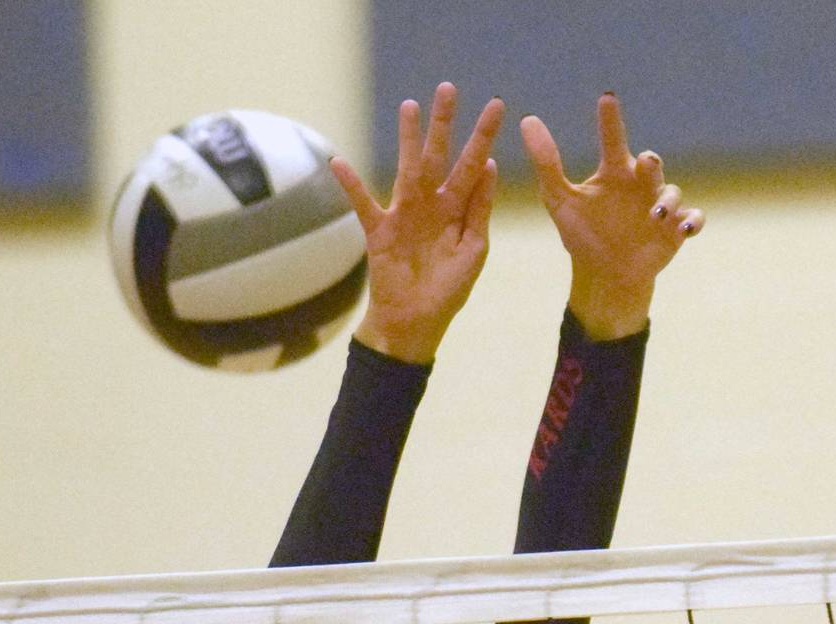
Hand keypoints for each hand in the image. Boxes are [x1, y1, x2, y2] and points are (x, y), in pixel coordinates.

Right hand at [332, 83, 502, 364]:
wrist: (416, 323)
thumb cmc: (448, 290)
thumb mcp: (473, 250)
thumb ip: (479, 210)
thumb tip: (489, 167)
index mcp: (457, 210)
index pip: (473, 167)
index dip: (483, 138)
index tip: (497, 106)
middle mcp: (431, 205)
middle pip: (439, 156)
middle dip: (445, 124)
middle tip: (449, 88)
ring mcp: (404, 215)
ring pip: (407, 169)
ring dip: (408, 139)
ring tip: (410, 106)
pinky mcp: (379, 232)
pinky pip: (363, 205)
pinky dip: (352, 185)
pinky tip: (338, 162)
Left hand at [521, 93, 701, 339]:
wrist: (605, 276)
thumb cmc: (583, 235)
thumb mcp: (559, 200)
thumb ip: (546, 162)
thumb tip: (527, 120)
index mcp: (614, 172)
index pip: (613, 139)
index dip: (610, 119)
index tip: (607, 98)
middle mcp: (640, 184)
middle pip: (650, 163)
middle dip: (651, 162)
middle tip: (645, 163)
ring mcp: (661, 206)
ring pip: (672, 192)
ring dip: (667, 199)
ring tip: (656, 213)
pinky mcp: (676, 229)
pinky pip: (693, 218)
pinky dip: (693, 220)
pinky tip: (684, 227)